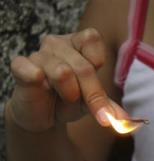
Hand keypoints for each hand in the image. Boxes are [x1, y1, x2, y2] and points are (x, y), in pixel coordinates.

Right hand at [8, 28, 126, 131]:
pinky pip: (31, 71)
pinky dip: (39, 83)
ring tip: (65, 97)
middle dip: (91, 93)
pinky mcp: (20, 67)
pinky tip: (41, 87)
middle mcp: (58, 44)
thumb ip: (108, 107)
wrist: (44, 116)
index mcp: (78, 44)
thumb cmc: (69, 101)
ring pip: (62, 72)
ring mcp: (38, 54)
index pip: (92, 39)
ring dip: (68, 93)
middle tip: (91, 108)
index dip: (97, 62)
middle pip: (83, 66)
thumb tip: (124, 120)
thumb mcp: (93, 103)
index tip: (94, 81)